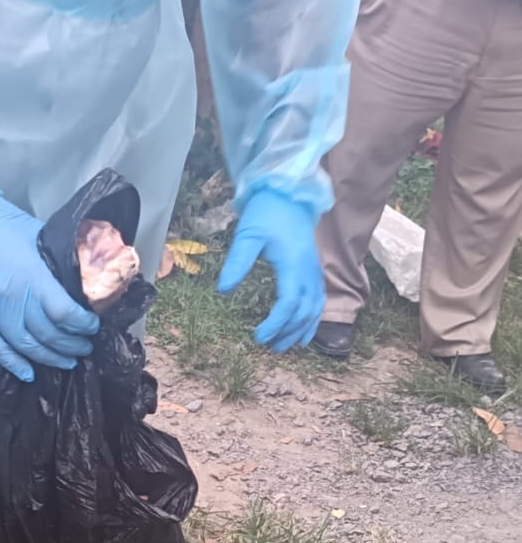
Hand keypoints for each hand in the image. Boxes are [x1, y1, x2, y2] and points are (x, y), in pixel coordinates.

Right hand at [0, 191, 98, 381]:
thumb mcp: (37, 234)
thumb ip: (57, 259)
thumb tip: (83, 274)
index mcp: (33, 276)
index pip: (65, 312)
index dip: (83, 324)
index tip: (93, 326)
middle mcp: (15, 299)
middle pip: (49, 334)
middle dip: (72, 344)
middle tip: (85, 347)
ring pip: (27, 346)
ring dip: (50, 358)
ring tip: (67, 361)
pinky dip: (14, 364)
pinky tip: (29, 373)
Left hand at [217, 190, 323, 351]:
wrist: (289, 194)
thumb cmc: (267, 212)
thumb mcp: (248, 235)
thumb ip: (237, 262)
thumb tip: (223, 290)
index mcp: (293, 264)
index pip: (288, 303)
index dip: (275, 324)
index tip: (258, 336)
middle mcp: (309, 271)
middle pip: (304, 311)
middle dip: (287, 333)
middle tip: (269, 347)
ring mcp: (315, 271)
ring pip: (315, 309)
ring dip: (301, 330)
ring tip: (284, 346)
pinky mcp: (315, 271)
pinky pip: (319, 301)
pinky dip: (312, 320)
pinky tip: (303, 334)